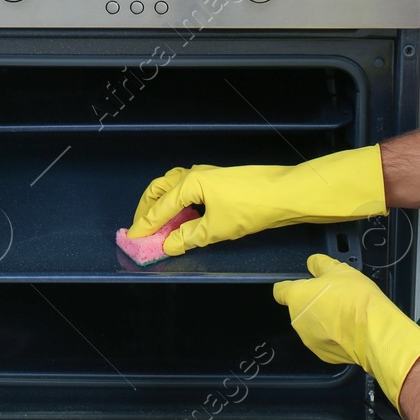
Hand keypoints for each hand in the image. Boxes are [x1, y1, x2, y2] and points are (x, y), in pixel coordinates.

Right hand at [128, 146, 386, 256]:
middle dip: (148, 207)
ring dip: (163, 202)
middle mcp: (195, 174)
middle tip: (140, 227)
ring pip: (176, 185)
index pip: (160, 207)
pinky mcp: (221, 181)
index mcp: (190, 183)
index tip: (133, 238)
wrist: (286, 193)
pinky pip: (190, 188)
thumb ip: (189, 237)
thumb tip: (169, 245)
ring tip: (159, 221)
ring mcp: (209, 175)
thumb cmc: (250, 209)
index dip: (145, 225)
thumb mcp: (216, 229)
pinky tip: (185, 214)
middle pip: (161, 188)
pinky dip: (180, 200)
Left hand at [273, 254, 419, 408]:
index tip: (304, 286)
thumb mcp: (340, 271)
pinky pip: (325, 342)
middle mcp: (297, 320)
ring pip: (312, 327)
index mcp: (297, 297)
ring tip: (346, 316)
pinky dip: (334, 338)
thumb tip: (312, 263)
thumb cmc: (353, 296)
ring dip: (323, 322)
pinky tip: (350, 332)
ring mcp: (309, 340)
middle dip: (313, 304)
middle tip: (335, 298)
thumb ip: (322, 265)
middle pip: (300, 309)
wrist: (372, 331)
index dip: (290, 287)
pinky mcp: (324, 355)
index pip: (280, 291)